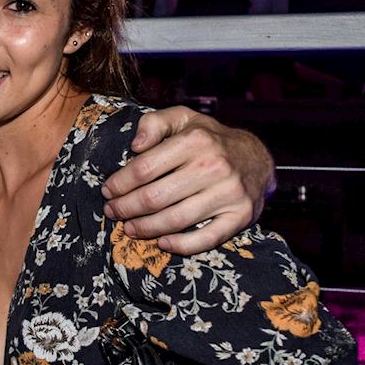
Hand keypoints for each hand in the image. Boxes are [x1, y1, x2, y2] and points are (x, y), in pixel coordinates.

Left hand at [101, 107, 274, 254]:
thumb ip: (154, 123)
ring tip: (128, 228)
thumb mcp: (182, 118)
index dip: (119, 183)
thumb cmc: (208, 139)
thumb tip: (135, 145)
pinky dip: (181, 245)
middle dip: (125, 208)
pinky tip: (162, 243)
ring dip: (145, 228)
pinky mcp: (240, 216)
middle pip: (155, 197)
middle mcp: (213, 166)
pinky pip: (206, 239)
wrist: (257, 158)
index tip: (108, 190)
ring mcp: (228, 193)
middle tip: (112, 211)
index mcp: (195, 141)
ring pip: (175, 220)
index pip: (144, 168)